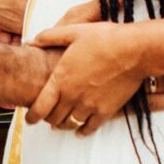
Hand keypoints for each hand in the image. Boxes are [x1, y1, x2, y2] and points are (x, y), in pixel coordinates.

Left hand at [26, 21, 163, 133]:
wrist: (133, 50)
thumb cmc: (104, 39)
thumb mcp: (73, 32)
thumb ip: (49, 37)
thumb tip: (30, 41)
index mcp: (60, 80)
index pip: (40, 107)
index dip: (32, 117)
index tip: (30, 120)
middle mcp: (72, 96)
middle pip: (53, 118)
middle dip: (48, 119)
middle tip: (47, 117)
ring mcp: (89, 106)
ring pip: (70, 124)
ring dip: (63, 125)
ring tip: (62, 123)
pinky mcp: (106, 111)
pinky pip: (89, 128)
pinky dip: (82, 131)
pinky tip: (80, 130)